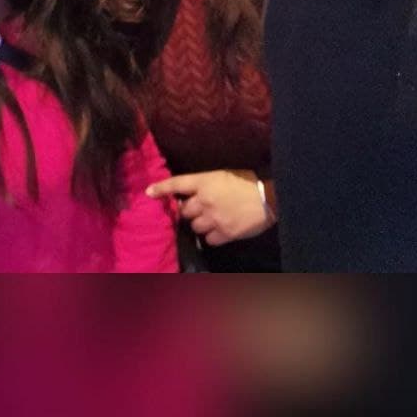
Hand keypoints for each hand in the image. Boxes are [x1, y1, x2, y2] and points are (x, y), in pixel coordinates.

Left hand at [145, 169, 275, 245]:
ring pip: (195, 227)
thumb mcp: (222, 176)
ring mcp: (214, 218)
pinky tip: (220, 231)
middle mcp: (205, 200)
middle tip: (200, 208)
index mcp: (205, 182)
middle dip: (189, 210)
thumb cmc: (246, 182)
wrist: (268, 198)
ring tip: (212, 219)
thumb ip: (205, 184)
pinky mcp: (224, 234)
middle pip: (184, 210)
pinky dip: (212, 237)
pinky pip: (209, 240)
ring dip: (200, 224)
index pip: (177, 184)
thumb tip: (191, 194)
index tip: (148, 192)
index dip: (161, 188)